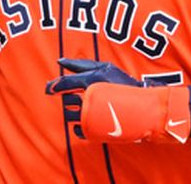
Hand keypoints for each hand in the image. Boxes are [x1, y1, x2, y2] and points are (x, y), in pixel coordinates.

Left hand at [45, 58, 189, 143]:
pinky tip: (84, 122)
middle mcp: (90, 96)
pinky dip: (78, 127)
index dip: (54, 86)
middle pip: (67, 99)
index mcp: (91, 80)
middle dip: (67, 99)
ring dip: (71, 112)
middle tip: (74, 99)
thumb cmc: (120, 81)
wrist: (142, 102)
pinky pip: (79, 130)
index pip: (65, 83)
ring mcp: (94, 113)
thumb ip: (80, 64)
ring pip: (70, 114)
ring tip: (81, 109)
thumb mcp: (103, 66)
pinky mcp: (97, 128)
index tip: (49, 89)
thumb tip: (60, 61)